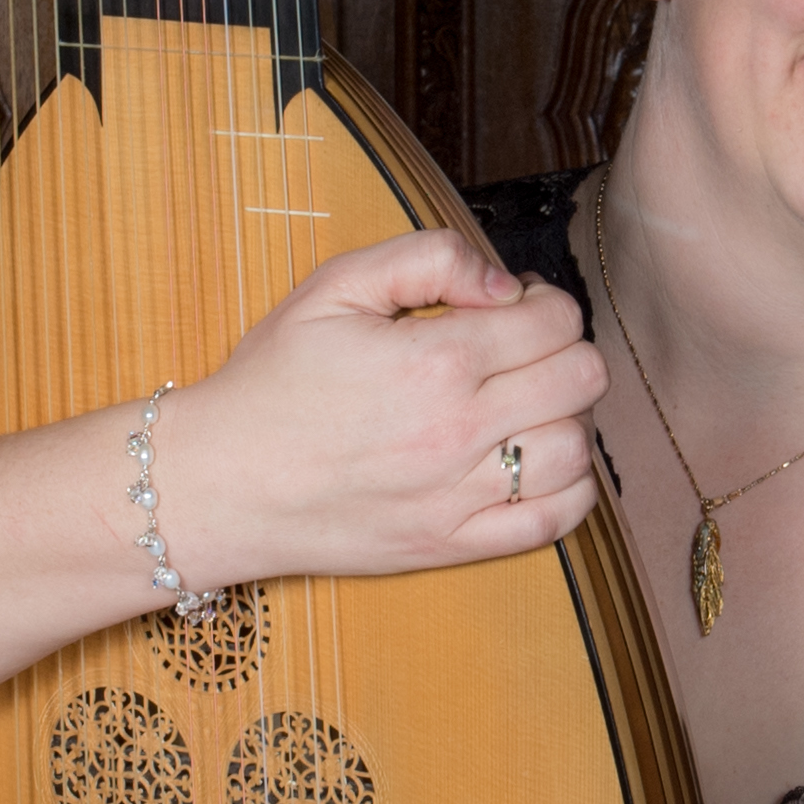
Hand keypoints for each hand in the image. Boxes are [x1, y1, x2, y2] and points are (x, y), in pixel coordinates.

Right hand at [161, 232, 603, 590]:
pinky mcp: (453, 545)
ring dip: (567, 416)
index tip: (511, 308)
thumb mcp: (333, 288)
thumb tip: (502, 281)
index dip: (544, 301)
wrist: (219, 483)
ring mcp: (460, 496)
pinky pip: (555, 521)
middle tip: (522, 352)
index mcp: (436, 359)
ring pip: (578, 449)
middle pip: (583, 377)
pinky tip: (537, 463)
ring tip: (525, 407)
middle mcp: (459, 430)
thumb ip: (426, 258)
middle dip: (563, 349)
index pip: (555, 319)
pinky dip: (570, 489)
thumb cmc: (270, 383)